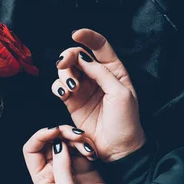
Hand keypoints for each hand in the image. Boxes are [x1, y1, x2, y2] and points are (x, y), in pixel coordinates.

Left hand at [23, 125, 107, 183]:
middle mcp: (52, 168)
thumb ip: (61, 168)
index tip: (53, 131)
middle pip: (50, 141)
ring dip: (76, 139)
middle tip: (75, 135)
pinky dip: (86, 145)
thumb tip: (58, 144)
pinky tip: (92, 153)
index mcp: (41, 177)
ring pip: (67, 140)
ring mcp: (68, 164)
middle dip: (62, 133)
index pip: (32, 150)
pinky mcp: (84, 163)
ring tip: (87, 148)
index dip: (40, 137)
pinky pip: (82, 146)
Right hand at [52, 28, 145, 162]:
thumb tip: (83, 58)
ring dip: (64, 74)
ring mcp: (84, 89)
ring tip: (70, 88)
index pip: (99, 46)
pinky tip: (64, 94)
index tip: (76, 34)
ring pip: (66, 70)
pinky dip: (58, 87)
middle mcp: (97, 76)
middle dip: (69, 56)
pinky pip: (59, 87)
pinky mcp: (72, 102)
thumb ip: (102, 73)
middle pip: (78, 55)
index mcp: (114, 70)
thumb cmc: (126, 121)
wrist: (118, 149)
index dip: (87, 36)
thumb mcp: (120, 94)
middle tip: (64, 64)